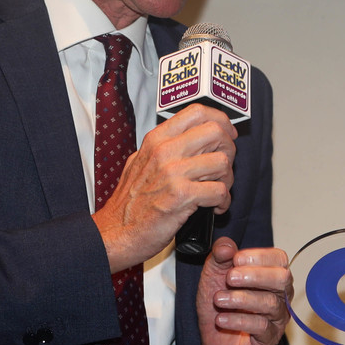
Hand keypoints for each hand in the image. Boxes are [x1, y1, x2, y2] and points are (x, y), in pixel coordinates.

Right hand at [94, 104, 236, 270]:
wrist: (115, 232)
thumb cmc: (129, 202)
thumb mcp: (140, 161)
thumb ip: (166, 146)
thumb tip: (196, 135)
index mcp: (157, 139)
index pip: (197, 112)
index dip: (220, 121)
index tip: (226, 135)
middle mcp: (165, 151)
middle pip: (216, 132)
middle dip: (229, 150)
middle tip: (223, 169)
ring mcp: (173, 172)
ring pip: (222, 162)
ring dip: (227, 180)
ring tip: (216, 192)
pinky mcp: (182, 196)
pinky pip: (220, 191)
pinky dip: (223, 202)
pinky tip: (214, 208)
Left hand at [196, 237, 290, 344]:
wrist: (211, 337)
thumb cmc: (220, 303)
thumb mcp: (213, 274)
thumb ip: (219, 256)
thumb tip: (227, 246)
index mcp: (270, 273)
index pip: (278, 258)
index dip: (258, 256)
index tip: (236, 259)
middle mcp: (280, 294)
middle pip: (282, 278)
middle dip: (255, 276)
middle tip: (229, 278)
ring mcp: (277, 316)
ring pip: (270, 303)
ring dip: (240, 299)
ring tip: (219, 300)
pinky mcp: (269, 337)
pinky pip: (261, 327)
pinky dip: (238, 321)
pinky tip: (221, 319)